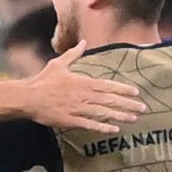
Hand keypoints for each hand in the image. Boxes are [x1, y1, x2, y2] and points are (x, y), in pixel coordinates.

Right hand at [25, 43, 145, 132]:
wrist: (29, 98)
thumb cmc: (43, 80)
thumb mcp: (59, 64)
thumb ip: (74, 54)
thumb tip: (83, 42)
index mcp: (83, 82)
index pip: (108, 85)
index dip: (123, 89)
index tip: (136, 92)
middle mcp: (84, 95)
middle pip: (110, 100)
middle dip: (128, 104)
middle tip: (143, 108)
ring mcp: (78, 109)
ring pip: (103, 112)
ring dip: (120, 116)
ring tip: (133, 119)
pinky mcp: (71, 120)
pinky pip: (90, 124)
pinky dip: (103, 127)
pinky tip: (114, 130)